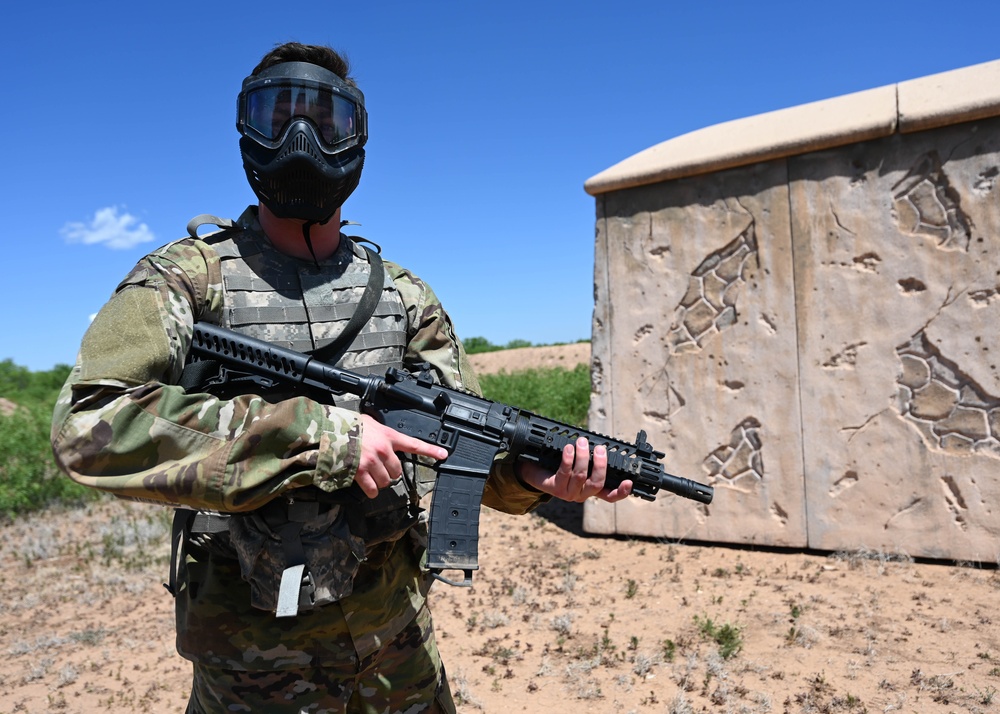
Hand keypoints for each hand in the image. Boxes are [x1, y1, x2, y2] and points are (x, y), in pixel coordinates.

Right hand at [355, 415, 448, 497]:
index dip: (431, 451)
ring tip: (370, 474)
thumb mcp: (370, 423)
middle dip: (390, 473)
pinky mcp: (360, 472)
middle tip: (379, 468)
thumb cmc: (347, 426)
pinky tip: (366, 485)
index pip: (414, 444)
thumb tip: (381, 436)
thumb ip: (380, 431)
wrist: (330, 431)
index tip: (443, 455)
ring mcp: (372, 462)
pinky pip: (372, 489)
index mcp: (388, 436)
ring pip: (386, 481)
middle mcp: (383, 450)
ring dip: (380, 481)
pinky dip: (370, 490)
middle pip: (397, 471)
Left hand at [517, 436, 632, 502]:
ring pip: (580, 476)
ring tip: (581, 442)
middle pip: (597, 483)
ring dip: (582, 457)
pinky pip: (565, 473)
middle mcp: (581, 494)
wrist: (534, 471)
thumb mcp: (577, 463)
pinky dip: (568, 459)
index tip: (629, 481)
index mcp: (590, 489)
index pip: (609, 495)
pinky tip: (569, 448)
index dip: (621, 491)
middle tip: (599, 449)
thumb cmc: (558, 465)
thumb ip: (589, 459)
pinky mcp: (555, 489)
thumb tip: (600, 445)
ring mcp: (568, 493)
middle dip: (600, 465)